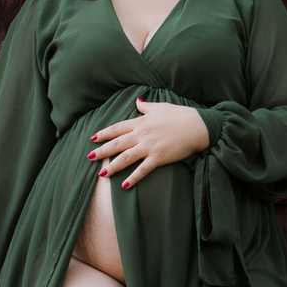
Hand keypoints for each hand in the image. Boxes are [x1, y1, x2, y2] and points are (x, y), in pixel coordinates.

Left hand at [88, 97, 209, 188]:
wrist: (197, 126)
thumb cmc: (180, 115)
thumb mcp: (161, 107)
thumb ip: (146, 106)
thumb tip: (137, 101)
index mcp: (141, 122)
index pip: (118, 128)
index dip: (104, 133)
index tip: (94, 138)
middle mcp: (141, 134)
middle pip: (117, 143)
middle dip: (102, 150)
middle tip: (89, 157)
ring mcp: (149, 147)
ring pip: (126, 157)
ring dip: (113, 166)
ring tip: (102, 173)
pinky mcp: (158, 157)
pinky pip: (142, 170)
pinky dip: (133, 178)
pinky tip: (124, 185)